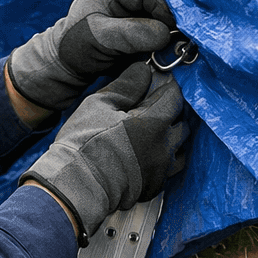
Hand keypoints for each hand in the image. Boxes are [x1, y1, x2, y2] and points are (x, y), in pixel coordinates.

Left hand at [7, 0, 175, 112]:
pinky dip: (163, 33)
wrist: (61, 67)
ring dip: (169, 23)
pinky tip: (169, 45)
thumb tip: (165, 33)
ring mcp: (126, 11)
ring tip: (177, 41)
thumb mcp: (101, 39)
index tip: (176, 28)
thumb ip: (132, 34)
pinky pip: (154, 23)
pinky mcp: (131, 26)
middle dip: (170, 13)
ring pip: (158, 9)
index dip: (165, 6)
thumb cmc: (74, 49)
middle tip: (181, 34)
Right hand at [23, 63, 186, 243]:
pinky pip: (168, 170)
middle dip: (170, 114)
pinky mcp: (154, 187)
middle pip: (182, 123)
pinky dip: (161, 161)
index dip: (165, 89)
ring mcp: (161, 170)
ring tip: (152, 135)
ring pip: (179, 149)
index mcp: (154, 123)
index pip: (174, 98)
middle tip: (150, 111)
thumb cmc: (84, 141)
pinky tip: (145, 157)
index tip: (156, 86)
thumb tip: (144, 70)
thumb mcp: (99, 104)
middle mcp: (164, 147)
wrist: (76, 184)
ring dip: (170, 139)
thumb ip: (126, 85)